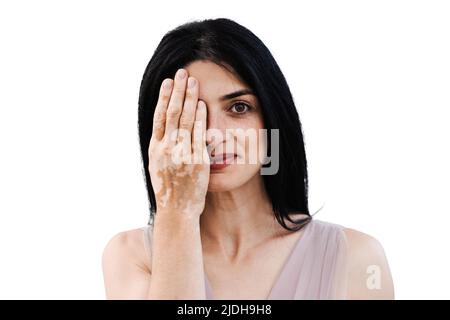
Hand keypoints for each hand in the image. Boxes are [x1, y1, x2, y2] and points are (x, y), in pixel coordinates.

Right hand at [148, 68, 209, 217]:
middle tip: (182, 72)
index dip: (163, 97)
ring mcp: (181, 154)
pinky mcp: (197, 160)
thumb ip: (162, 146)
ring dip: (189, 98)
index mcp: (155, 149)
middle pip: (171, 113)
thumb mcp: (158, 166)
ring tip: (193, 81)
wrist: (177, 210)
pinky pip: (198, 134)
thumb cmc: (169, 188)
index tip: (167, 81)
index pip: (159, 116)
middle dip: (177, 91)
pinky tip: (202, 104)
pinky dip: (199, 117)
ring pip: (184, 120)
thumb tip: (165, 128)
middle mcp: (166, 149)